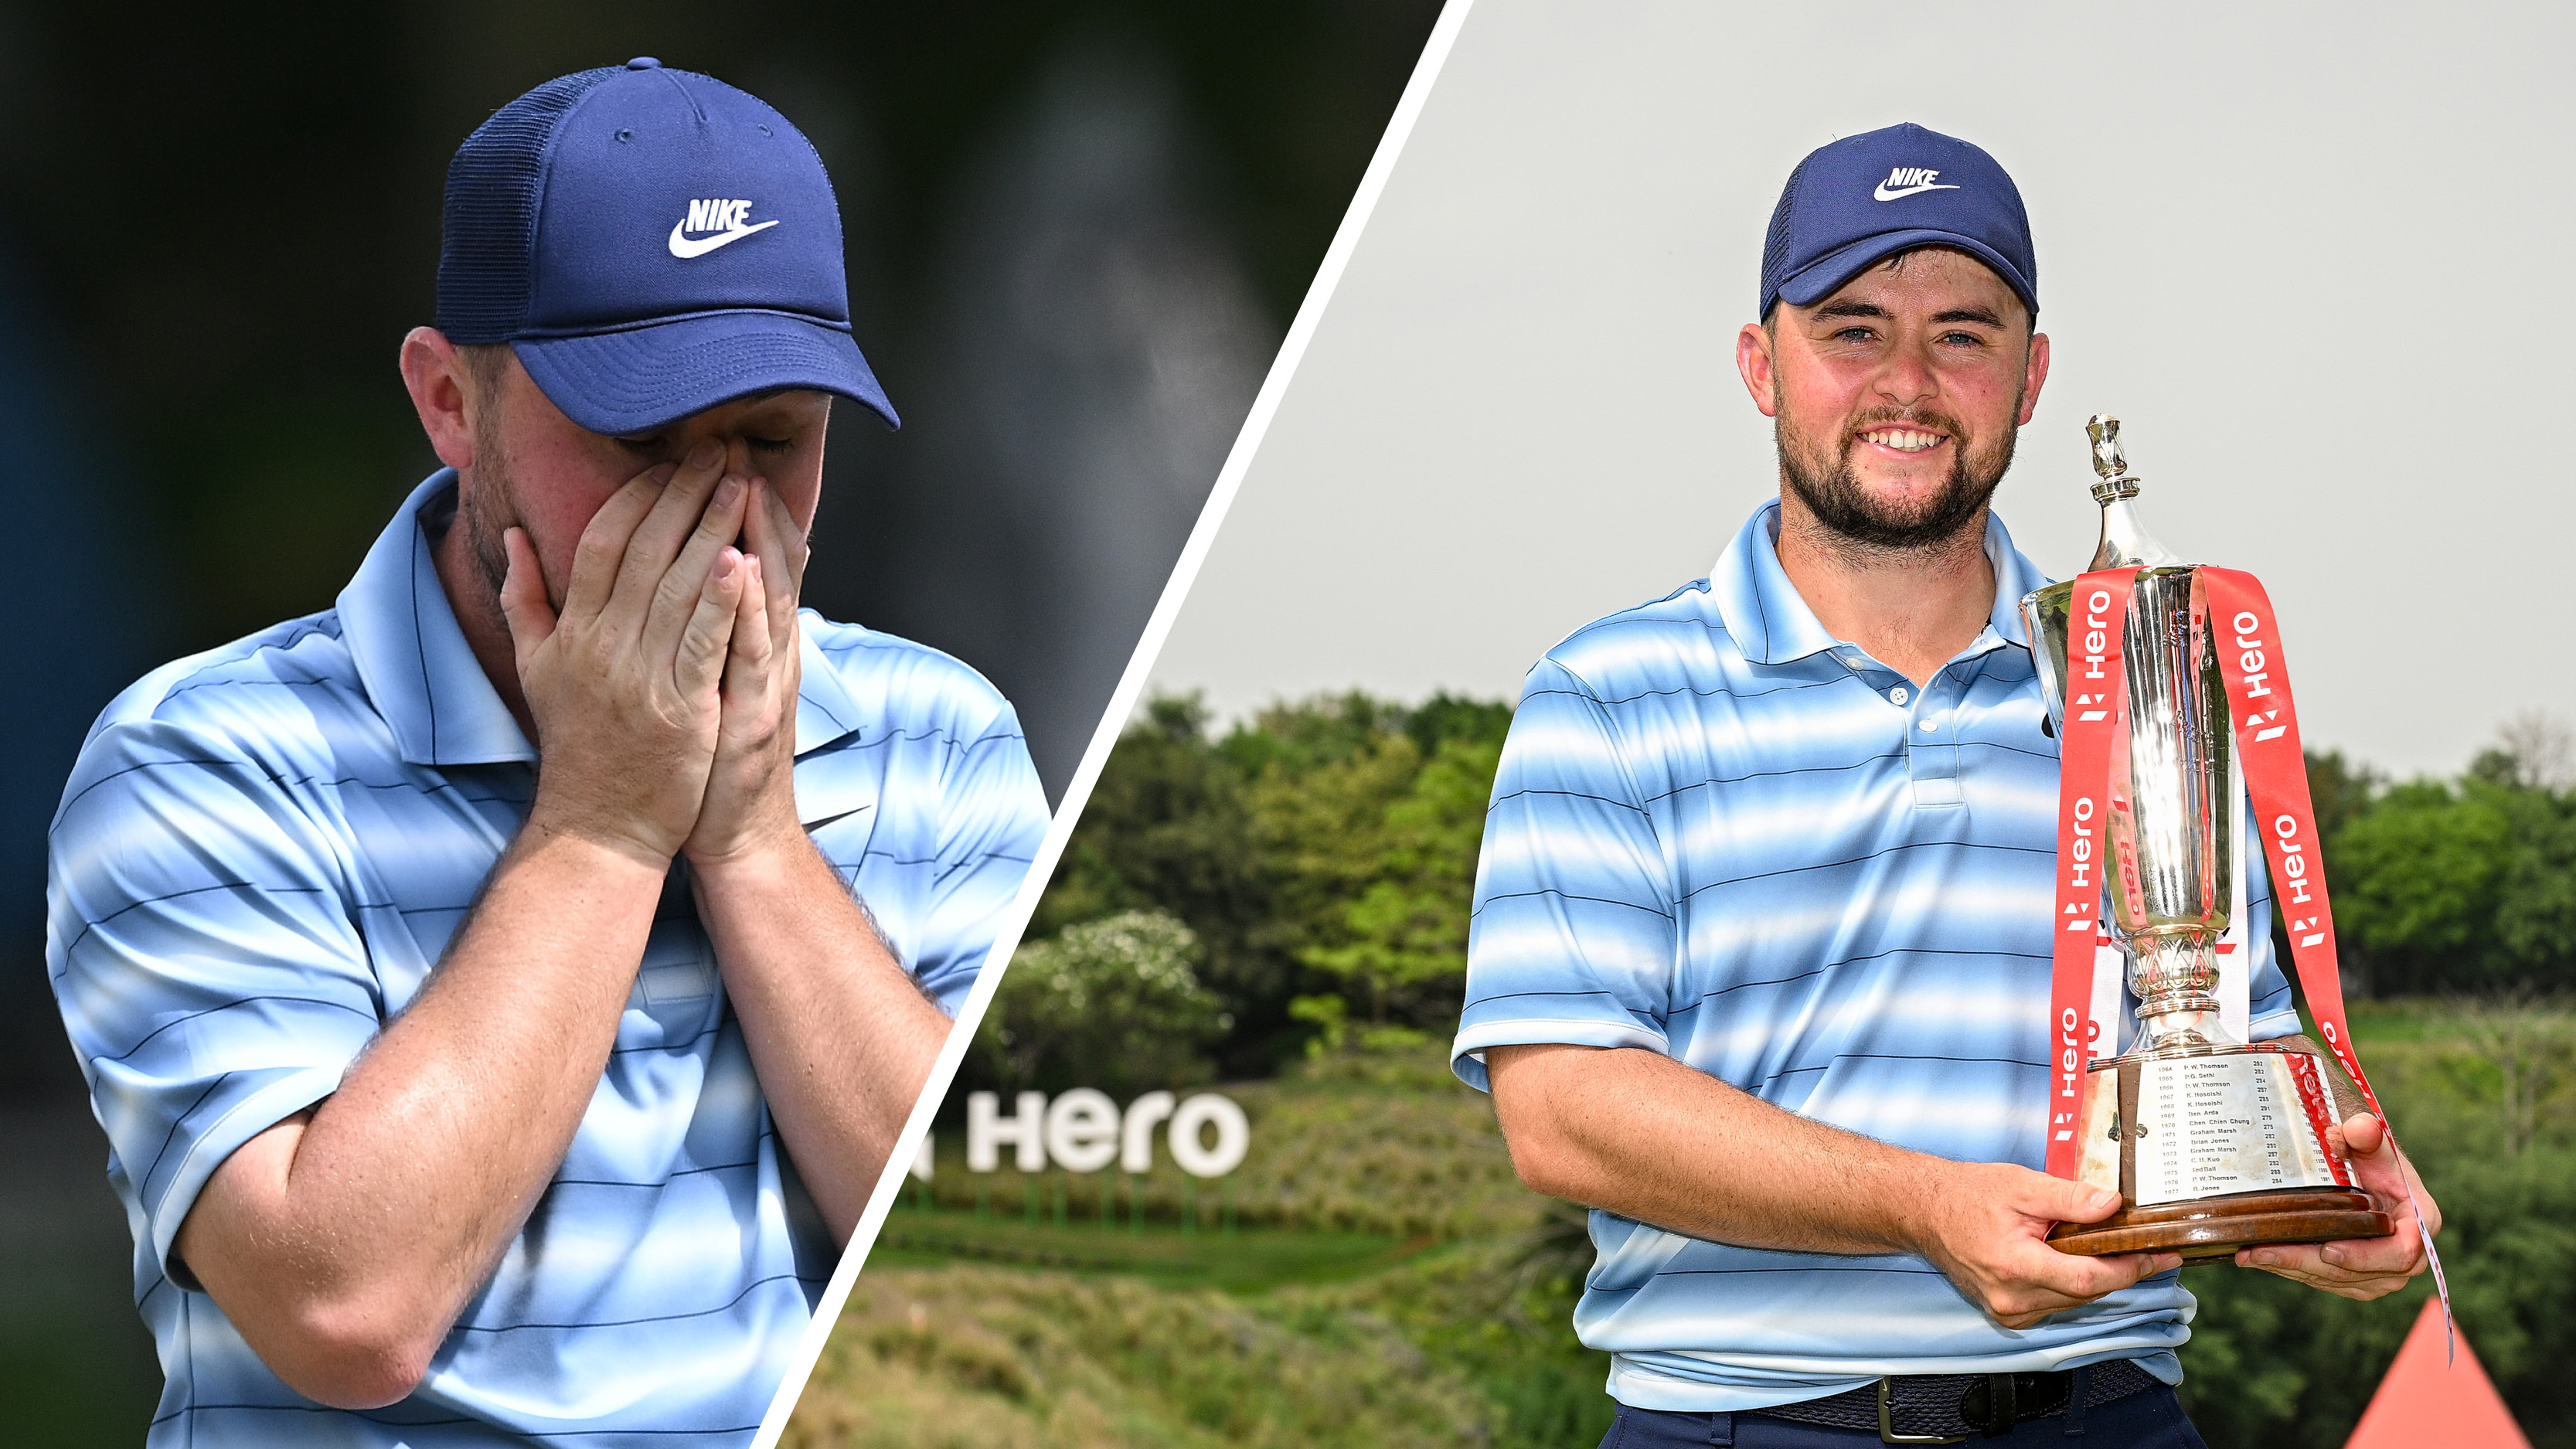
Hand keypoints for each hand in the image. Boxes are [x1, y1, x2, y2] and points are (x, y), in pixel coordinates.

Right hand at [500, 442, 754, 865]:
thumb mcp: (535, 669)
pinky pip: (701, 641)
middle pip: (646, 549)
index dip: (637, 493)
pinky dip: (723, 599)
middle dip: (683, 492)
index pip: (603, 540)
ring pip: (678, 584)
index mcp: (572, 630)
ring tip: (741, 482)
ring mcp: (639, 676)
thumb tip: (512, 538)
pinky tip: (744, 558)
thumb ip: (523, 600)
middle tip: (717, 450)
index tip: (669, 458)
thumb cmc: (577, 745)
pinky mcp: (678, 708)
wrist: (599, 825)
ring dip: (713, 528)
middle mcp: (601, 644)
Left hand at [684, 476, 810, 866]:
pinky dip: (751, 606)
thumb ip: (706, 633)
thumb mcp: (709, 687)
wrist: (734, 836)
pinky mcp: (755, 716)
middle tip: (736, 447)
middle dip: (751, 504)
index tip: (724, 456)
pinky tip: (741, 565)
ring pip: (770, 598)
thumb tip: (700, 585)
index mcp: (752, 644)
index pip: (753, 561)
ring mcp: (766, 685)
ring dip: (760, 538)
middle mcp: (768, 656)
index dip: (743, 509)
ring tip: (748, 484)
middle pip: (769, 565)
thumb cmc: (709, 760)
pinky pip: (751, 651)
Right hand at [1908, 1162, 2181, 1328]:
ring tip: (2117, 1250)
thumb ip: (2069, 1197)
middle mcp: (2012, 1298)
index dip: (2130, 1269)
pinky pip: (2056, 1304)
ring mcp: (2008, 1311)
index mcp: (2016, 1265)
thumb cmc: (1967, 1195)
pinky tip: (2076, 1261)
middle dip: (2121, 1271)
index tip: (2160, 1256)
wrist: (1924, 1211)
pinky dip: (2073, 1285)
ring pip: (2074, 1302)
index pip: (2089, 1279)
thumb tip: (2113, 1206)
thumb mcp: (2021, 1185)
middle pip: (2087, 1293)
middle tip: (2148, 1248)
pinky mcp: (2007, 1314)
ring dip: (2098, 1278)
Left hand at [2234, 1112, 2437, 1297]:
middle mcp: (2407, 1254)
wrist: (2361, 1168)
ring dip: (2292, 1268)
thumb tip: (2359, 1129)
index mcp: (2420, 1221)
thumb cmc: (2368, 1154)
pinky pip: (2326, 1280)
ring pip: (2337, 1279)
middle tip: (2265, 1252)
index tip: (2329, 1250)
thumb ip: (2366, 1133)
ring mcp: (2382, 1270)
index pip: (2402, 1251)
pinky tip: (2259, 1257)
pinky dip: (2292, 1270)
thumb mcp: (2368, 1139)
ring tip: (2250, 1254)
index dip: (2366, 1255)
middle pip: (2361, 1272)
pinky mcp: (2357, 1277)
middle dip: (2309, 1262)